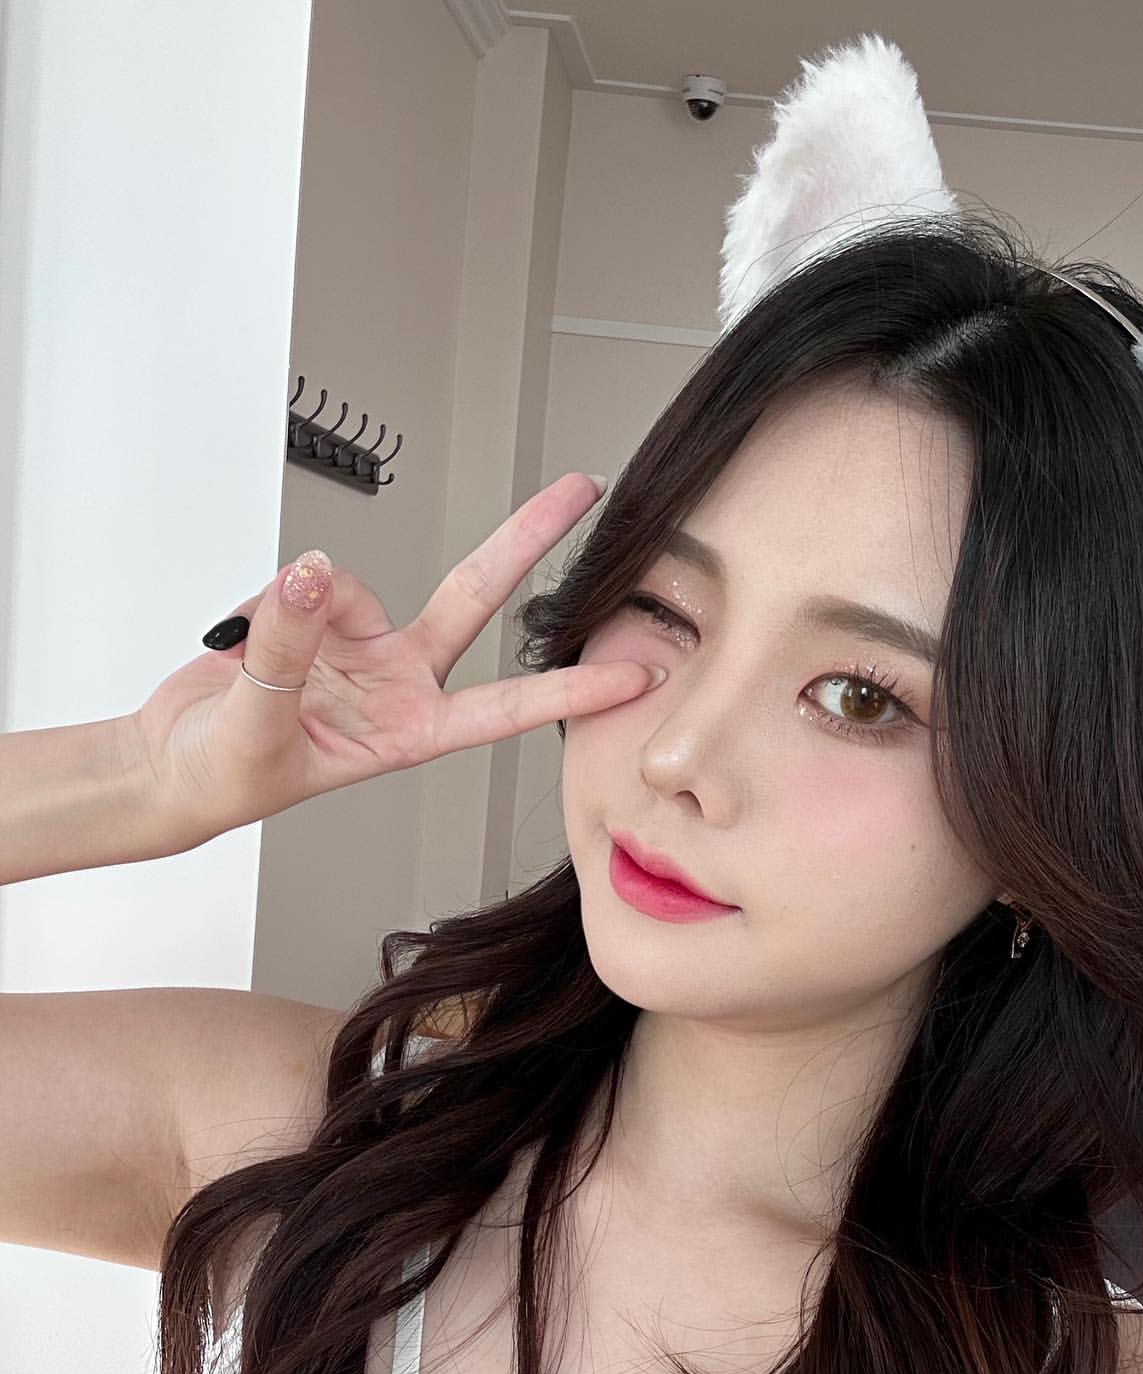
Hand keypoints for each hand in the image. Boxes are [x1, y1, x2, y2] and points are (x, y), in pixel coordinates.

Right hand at [129, 473, 656, 843]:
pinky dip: (263, 604)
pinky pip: (299, 582)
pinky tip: (238, 641)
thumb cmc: (224, 779)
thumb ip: (285, 650)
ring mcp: (359, 645)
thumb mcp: (258, 729)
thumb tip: (308, 577)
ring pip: (351, 583)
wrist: (170, 764)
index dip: (572, 689)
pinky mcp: (314, 617)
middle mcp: (399, 681)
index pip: (507, 707)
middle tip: (581, 490)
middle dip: (525, 540)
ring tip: (249, 660)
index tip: (635, 675)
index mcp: (411, 731)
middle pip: (473, 597)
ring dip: (297, 608)